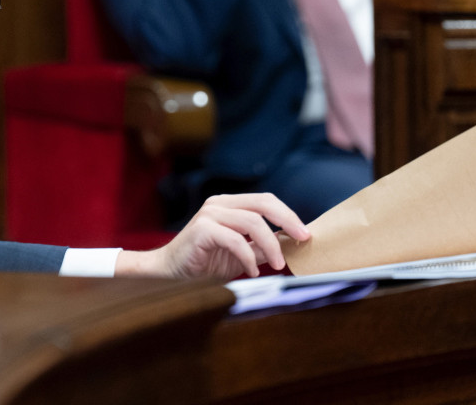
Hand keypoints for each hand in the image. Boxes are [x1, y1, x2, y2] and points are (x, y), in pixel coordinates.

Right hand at [115, 193, 310, 279]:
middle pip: (263, 203)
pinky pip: (235, 239)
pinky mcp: (202, 229)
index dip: (288, 215)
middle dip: (287, 221)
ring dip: (271, 245)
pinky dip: (249, 257)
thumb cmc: (205, 264)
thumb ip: (262, 247)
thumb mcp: (241, 255)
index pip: (266, 201)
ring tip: (278, 265)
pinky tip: (252, 271)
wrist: (169, 274)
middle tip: (302, 240)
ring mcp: (210, 214)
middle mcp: (220, 203)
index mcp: (230, 204)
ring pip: (253, 222)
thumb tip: (291, 245)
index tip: (305, 234)